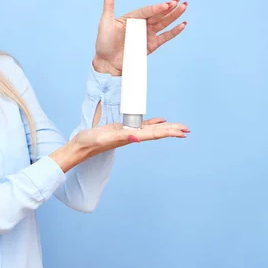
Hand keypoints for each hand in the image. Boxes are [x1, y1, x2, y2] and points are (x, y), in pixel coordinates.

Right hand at [50, 118, 189, 171]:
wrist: (80, 146)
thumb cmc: (89, 142)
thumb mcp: (103, 138)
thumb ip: (121, 138)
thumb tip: (138, 138)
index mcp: (129, 137)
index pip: (153, 134)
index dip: (168, 132)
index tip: (182, 132)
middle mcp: (132, 136)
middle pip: (156, 132)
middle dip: (172, 130)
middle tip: (187, 129)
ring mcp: (128, 133)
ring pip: (151, 129)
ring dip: (165, 128)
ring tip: (179, 127)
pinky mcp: (122, 130)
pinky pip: (141, 126)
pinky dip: (152, 123)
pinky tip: (160, 121)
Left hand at [92, 0, 187, 75]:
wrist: (107, 63)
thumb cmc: (103, 42)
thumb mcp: (106, 21)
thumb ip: (109, 3)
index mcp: (132, 17)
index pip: (147, 10)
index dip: (156, 8)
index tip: (166, 4)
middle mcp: (141, 24)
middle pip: (158, 15)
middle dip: (169, 8)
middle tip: (180, 1)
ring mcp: (147, 35)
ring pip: (164, 23)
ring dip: (174, 16)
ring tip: (184, 7)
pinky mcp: (151, 45)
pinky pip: (165, 37)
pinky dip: (174, 31)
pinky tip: (182, 24)